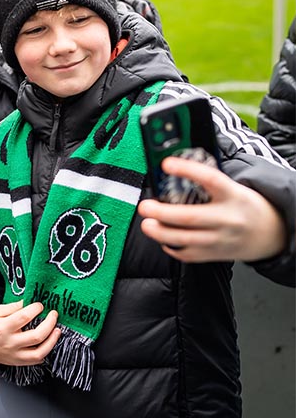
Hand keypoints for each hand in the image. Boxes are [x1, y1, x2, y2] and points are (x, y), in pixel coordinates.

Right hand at [0, 301, 59, 366]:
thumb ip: (13, 307)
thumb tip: (28, 303)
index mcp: (3, 328)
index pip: (24, 317)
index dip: (35, 309)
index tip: (40, 305)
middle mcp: (10, 343)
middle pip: (36, 336)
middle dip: (49, 324)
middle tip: (53, 315)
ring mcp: (15, 355)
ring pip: (39, 353)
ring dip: (52, 341)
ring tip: (57, 330)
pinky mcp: (17, 362)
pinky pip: (35, 361)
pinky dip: (44, 352)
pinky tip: (48, 343)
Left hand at [138, 155, 287, 262]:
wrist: (271, 233)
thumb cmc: (245, 206)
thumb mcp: (233, 188)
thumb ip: (207, 183)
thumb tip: (173, 171)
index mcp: (233, 195)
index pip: (210, 179)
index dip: (187, 170)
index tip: (166, 164)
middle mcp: (227, 218)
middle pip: (191, 217)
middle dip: (163, 213)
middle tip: (145, 206)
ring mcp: (221, 239)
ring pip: (186, 239)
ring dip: (161, 233)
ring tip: (147, 224)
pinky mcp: (215, 254)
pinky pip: (189, 254)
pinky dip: (172, 247)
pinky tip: (163, 238)